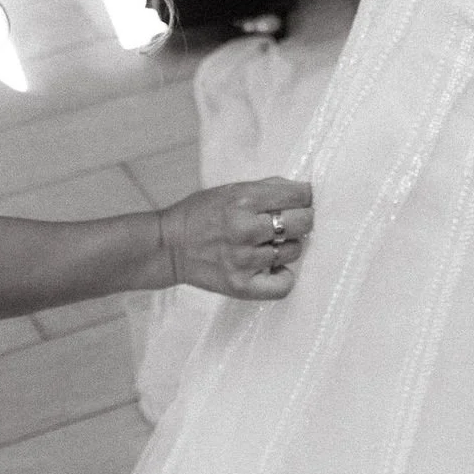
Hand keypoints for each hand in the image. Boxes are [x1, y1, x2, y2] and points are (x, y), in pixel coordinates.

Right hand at [159, 175, 314, 297]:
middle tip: (293, 220)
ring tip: (272, 243)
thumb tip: (302, 191)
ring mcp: (245, 260)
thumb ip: (266, 188)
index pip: (298, 195)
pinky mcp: (242, 285)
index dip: (304, 195)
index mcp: (244, 199)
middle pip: (303, 222)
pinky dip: (284, 275)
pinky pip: (283, 285)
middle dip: (303, 218)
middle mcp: (246, 229)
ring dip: (289, 245)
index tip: (301, 199)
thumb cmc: (200, 214)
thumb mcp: (230, 189)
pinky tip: (274, 267)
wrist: (169, 246)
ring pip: (294, 251)